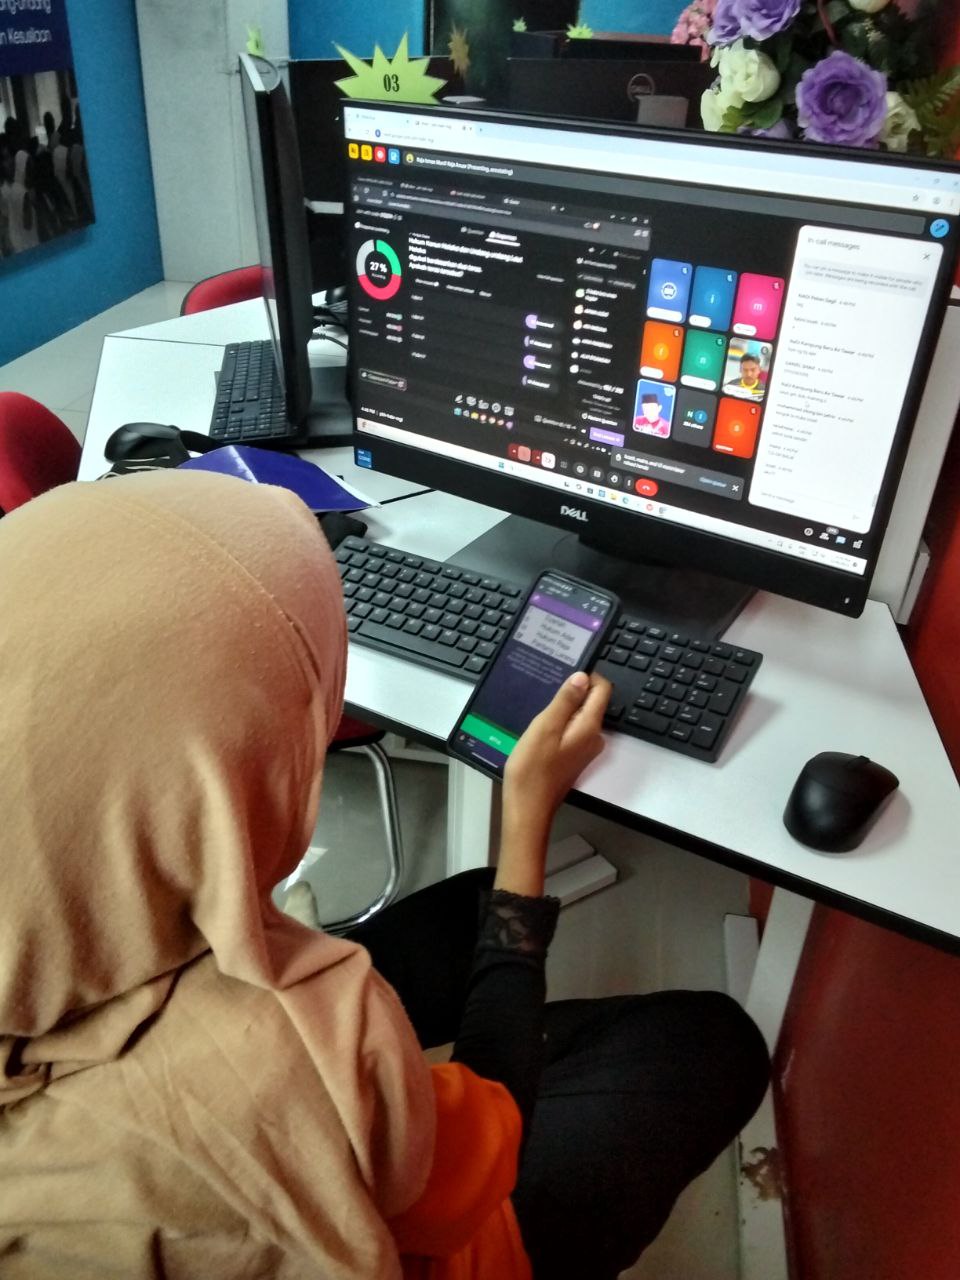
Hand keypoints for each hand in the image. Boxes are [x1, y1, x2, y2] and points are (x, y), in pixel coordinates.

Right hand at [496, 671, 610, 895]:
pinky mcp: (574, 758)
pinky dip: (559, 724)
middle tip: (545, 690)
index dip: (586, 676)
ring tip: (539, 710)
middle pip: (591, 702)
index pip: (602, 689)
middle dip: (572, 691)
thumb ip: (565, 701)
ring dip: (563, 709)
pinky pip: (571, 731)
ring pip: (579, 717)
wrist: (527, 808)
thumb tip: (582, 676)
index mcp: (589, 727)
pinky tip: (540, 729)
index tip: (564, 671)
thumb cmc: (532, 769)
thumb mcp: (545, 727)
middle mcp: (594, 738)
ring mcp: (585, 749)